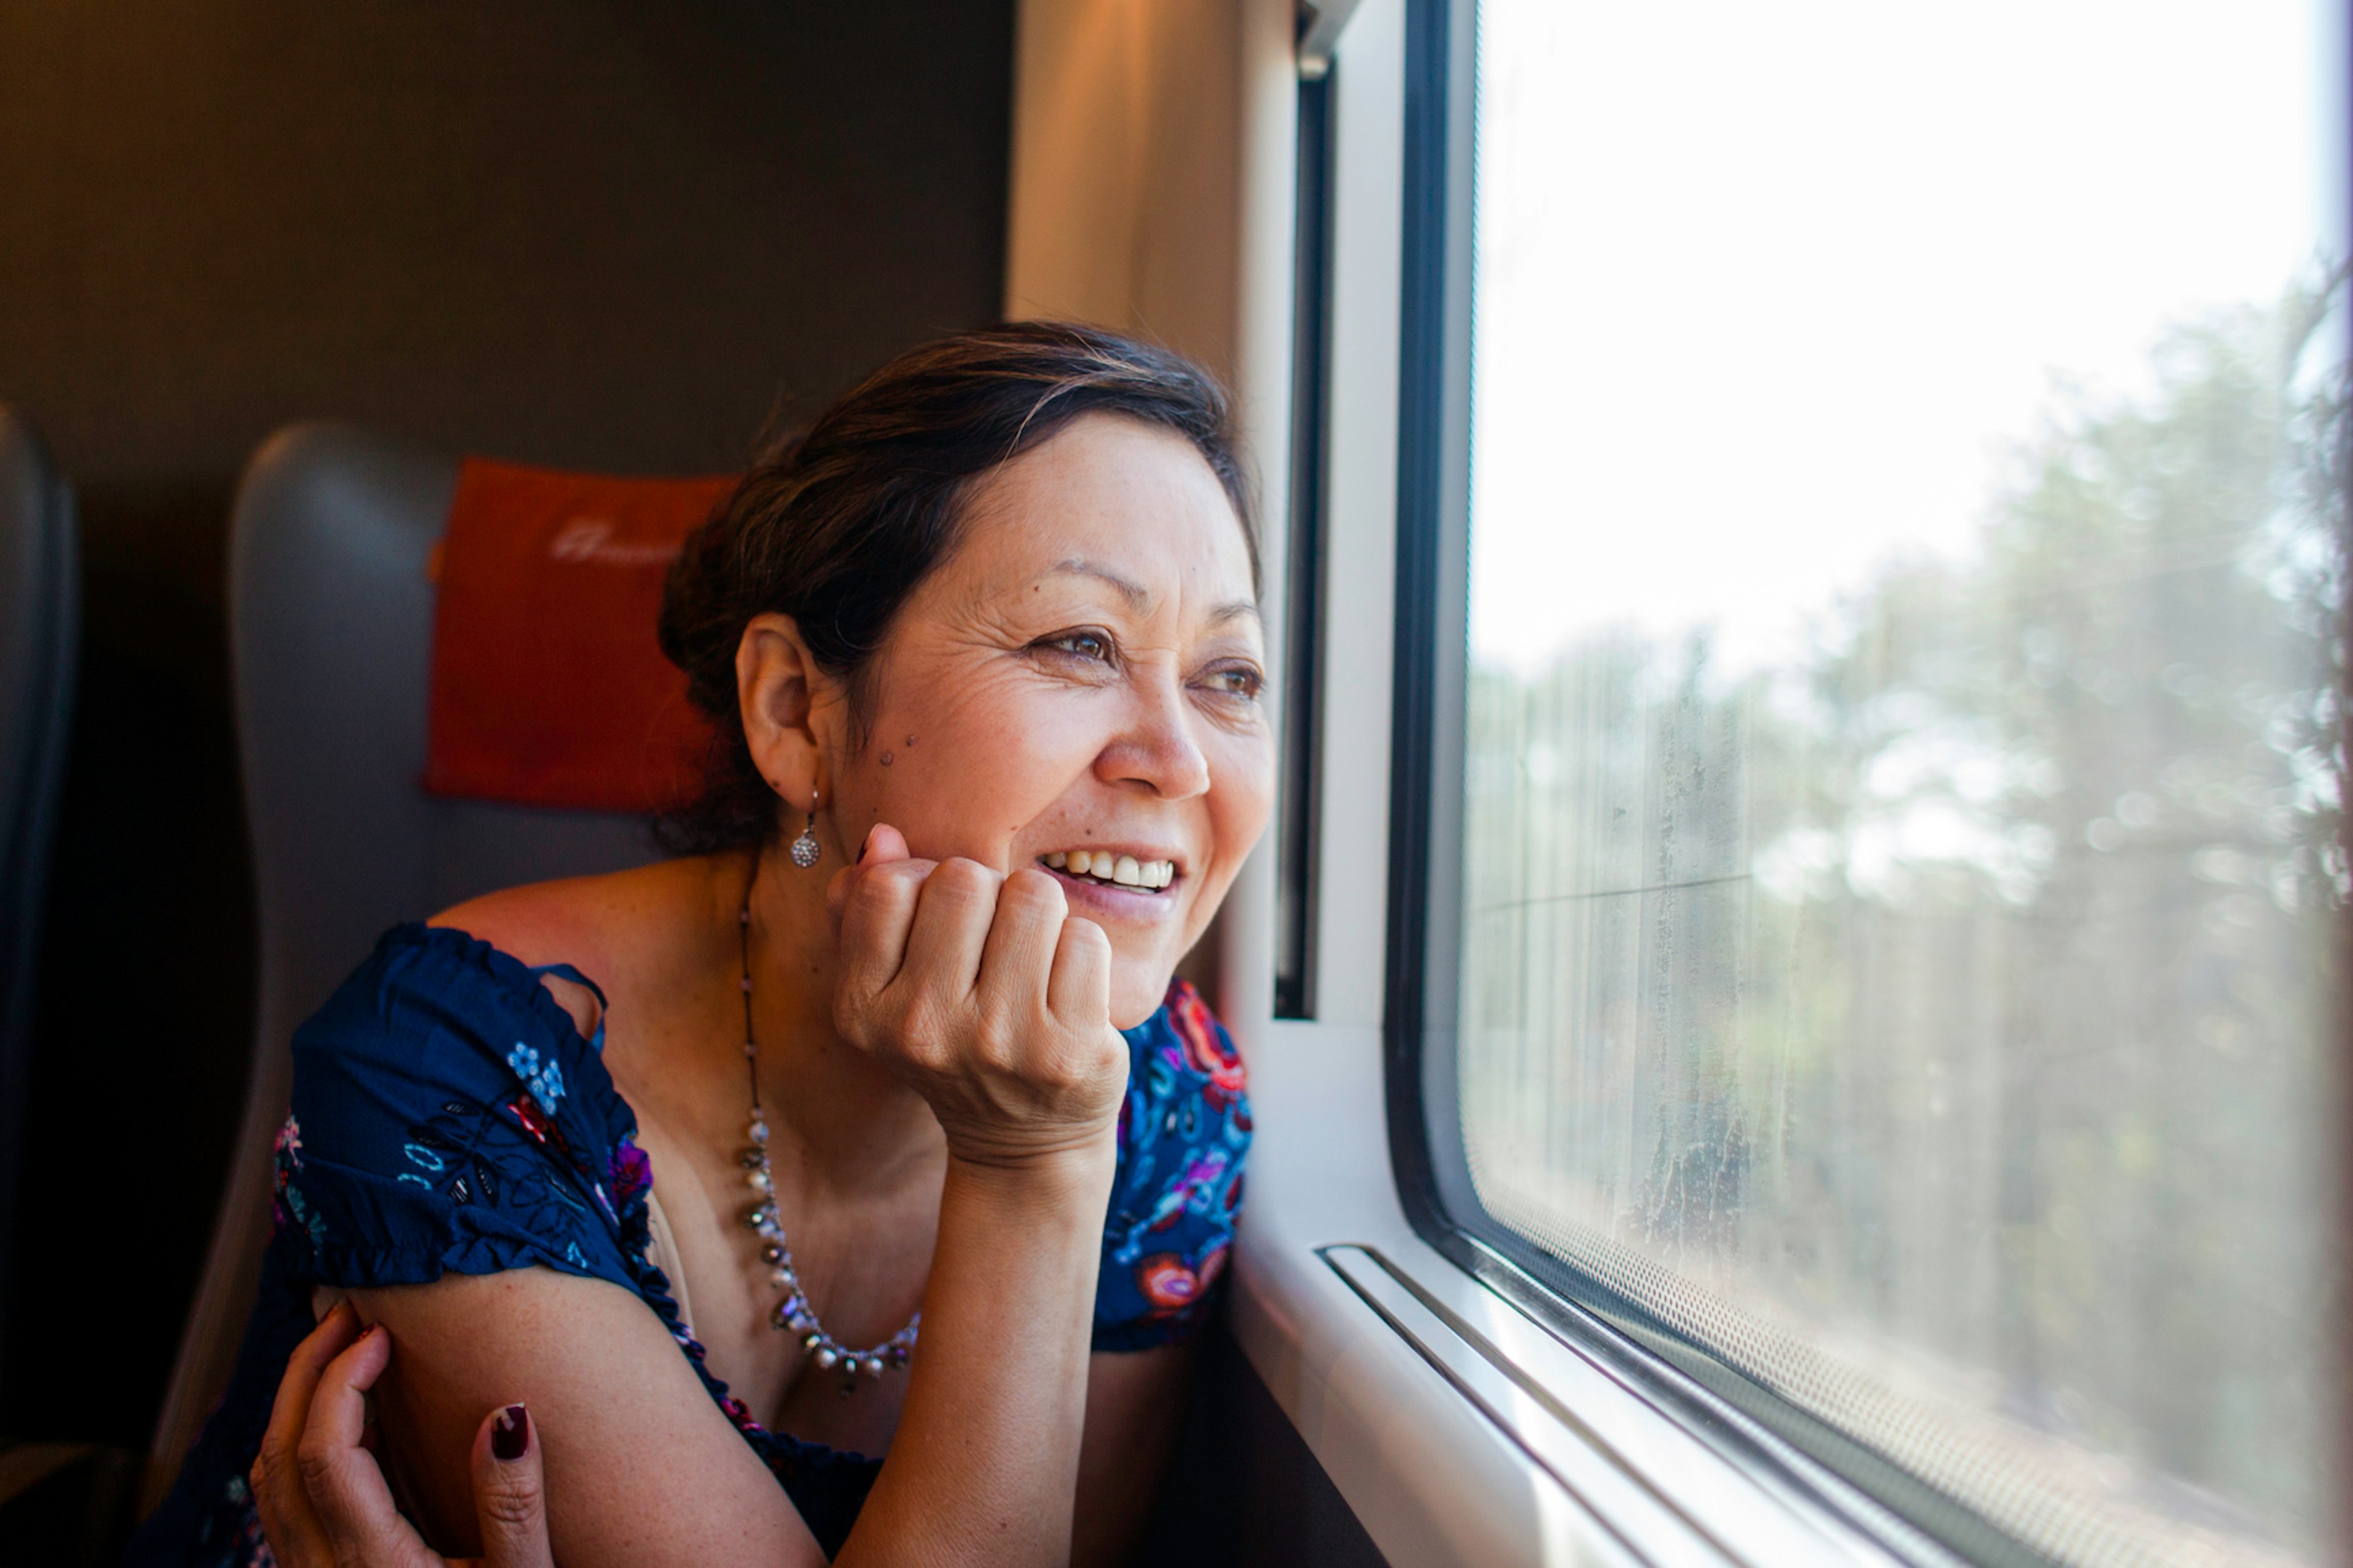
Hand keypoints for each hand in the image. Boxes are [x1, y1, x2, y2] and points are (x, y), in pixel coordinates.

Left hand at [251, 1301, 552, 1567]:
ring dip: (296, 1405)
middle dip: (307, 1371)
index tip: (381, 1334)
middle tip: (349, 1314)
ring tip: (344, 1354)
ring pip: (267, 1479)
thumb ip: (513, 1503)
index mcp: (372, 1565)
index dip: (345, 1380)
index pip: (328, 1451)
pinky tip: (346, 1424)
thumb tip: (507, 1412)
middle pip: (279, 1453)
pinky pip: (279, 1505)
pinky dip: (297, 1445)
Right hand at [825, 824, 1127, 1170]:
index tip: (941, 925)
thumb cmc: (957, 1040)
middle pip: (964, 879)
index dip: (923, 884)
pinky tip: (1065, 993)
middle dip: (988, 893)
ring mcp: (997, 1040)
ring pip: (1031, 895)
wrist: (1021, 1142)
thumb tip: (883, 836)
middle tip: (994, 945)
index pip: (888, 886)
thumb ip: (869, 908)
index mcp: (861, 1010)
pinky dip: (1081, 951)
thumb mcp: (892, 987)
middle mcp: (921, 1029)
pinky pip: (1084, 938)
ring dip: (1039, 914)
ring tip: (1031, 961)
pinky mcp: (1067, 1048)